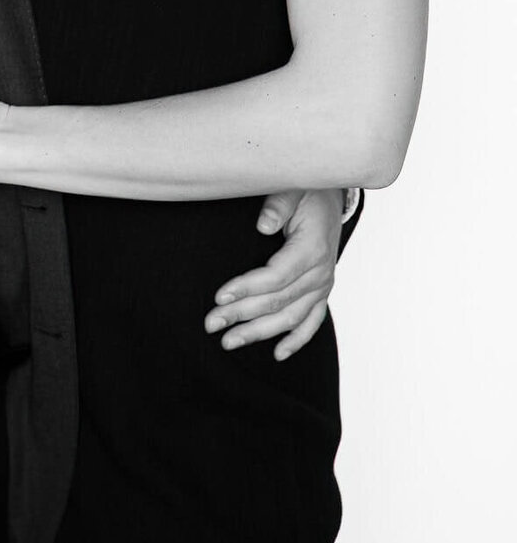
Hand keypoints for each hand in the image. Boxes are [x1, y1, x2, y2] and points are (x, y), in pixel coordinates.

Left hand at [204, 187, 343, 361]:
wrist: (331, 197)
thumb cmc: (306, 191)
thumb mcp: (293, 189)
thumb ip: (278, 205)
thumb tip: (263, 225)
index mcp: (311, 248)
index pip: (276, 276)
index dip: (247, 288)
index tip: (219, 296)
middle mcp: (320, 272)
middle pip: (278, 301)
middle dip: (242, 315)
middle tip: (211, 324)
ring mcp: (323, 285)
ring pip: (291, 317)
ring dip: (260, 332)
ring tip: (230, 342)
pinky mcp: (322, 292)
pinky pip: (312, 322)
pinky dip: (296, 340)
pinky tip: (277, 354)